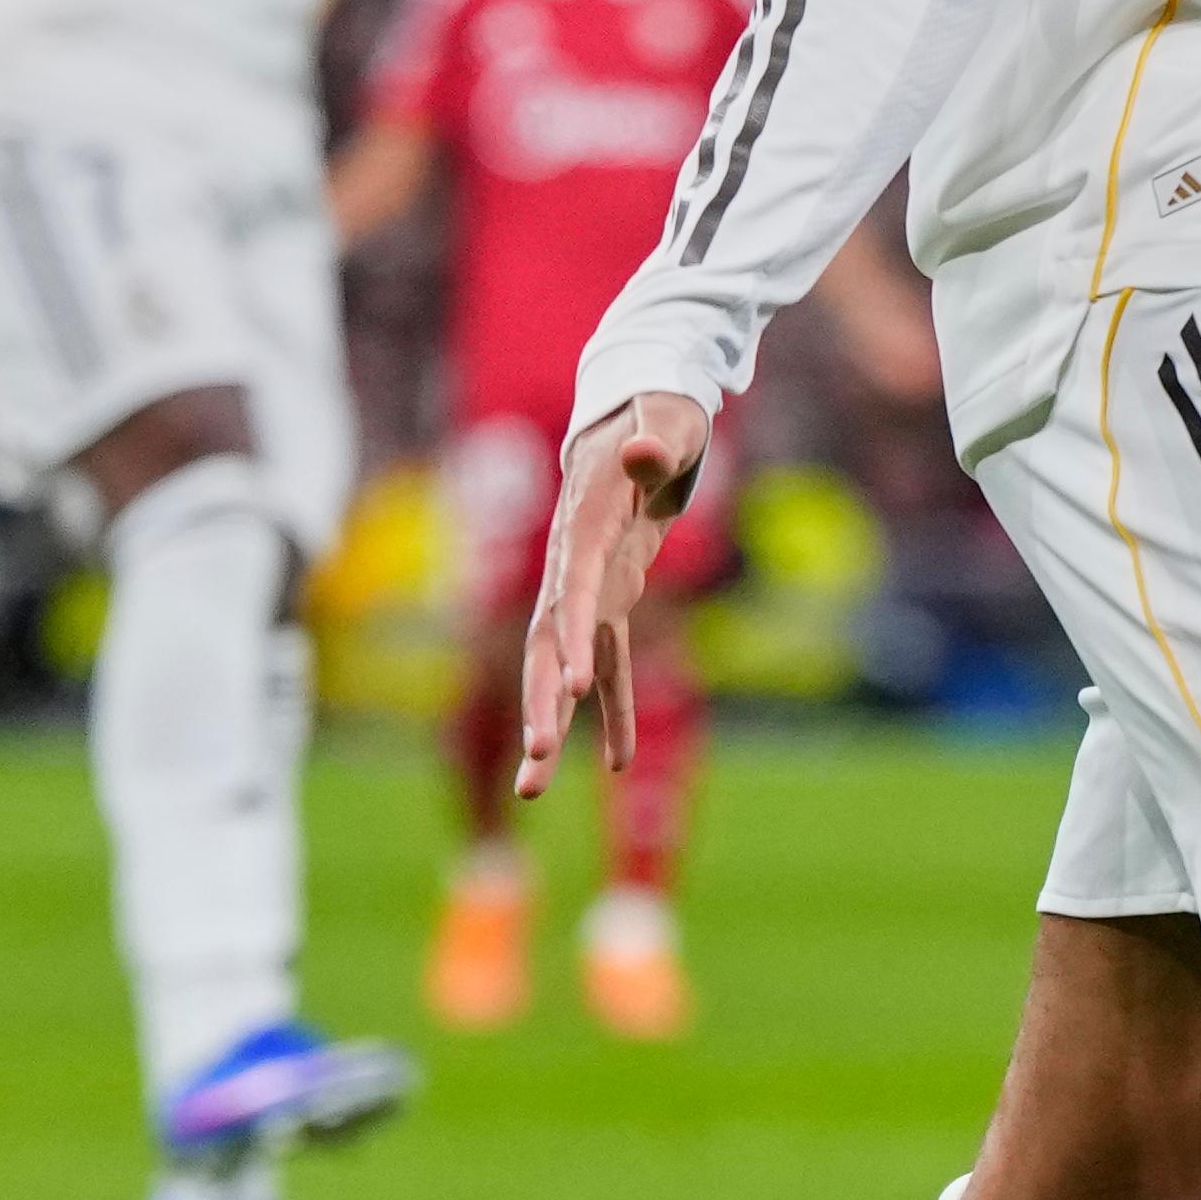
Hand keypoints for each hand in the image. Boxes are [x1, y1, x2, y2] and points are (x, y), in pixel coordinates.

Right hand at [515, 390, 712, 797]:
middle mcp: (575, 560)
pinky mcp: (611, 595)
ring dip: (553, 724)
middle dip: (542, 701)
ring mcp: (589, 583)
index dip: (572, 636)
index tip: (576, 688)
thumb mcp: (669, 417)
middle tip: (535, 763)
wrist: (644, 408)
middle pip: (550, 640)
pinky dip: (613, 708)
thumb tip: (643, 452)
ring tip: (531, 791)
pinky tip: (616, 762)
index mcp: (585, 520)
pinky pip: (609, 659)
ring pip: (566, 663)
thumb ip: (655, 438)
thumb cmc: (661, 409)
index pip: (574, 587)